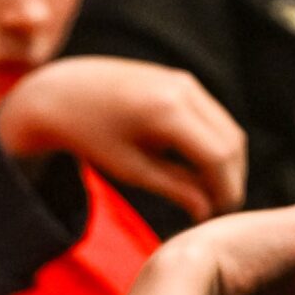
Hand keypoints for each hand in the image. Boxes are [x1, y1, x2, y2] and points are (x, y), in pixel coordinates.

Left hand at [0, 57, 246, 222]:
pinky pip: (213, 116)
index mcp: (167, 111)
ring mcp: (185, 80)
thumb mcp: (130, 169)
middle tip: (220, 207)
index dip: (226, 188)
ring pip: (227, 127)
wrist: (62, 94)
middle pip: (231, 140)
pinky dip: (214, 143)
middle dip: (231, 176)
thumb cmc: (90, 137)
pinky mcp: (182, 80)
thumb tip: (208, 211)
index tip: (220, 214)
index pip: (218, 155)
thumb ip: (174, 188)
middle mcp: (183, 89)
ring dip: (226, 161)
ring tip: (212, 192)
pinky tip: (202, 169)